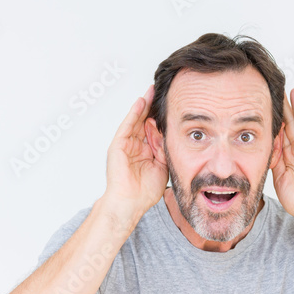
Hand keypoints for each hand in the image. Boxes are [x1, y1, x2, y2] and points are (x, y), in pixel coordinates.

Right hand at [103, 84, 168, 220]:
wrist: (130, 203)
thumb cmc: (145, 191)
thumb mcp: (163, 166)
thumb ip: (166, 150)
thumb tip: (174, 136)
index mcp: (146, 151)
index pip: (155, 130)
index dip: (162, 118)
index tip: (173, 106)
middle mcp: (136, 146)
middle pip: (145, 121)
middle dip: (153, 107)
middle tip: (163, 92)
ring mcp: (126, 144)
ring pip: (137, 120)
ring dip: (145, 105)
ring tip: (152, 91)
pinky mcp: (118, 144)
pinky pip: (127, 125)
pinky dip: (134, 113)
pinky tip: (141, 102)